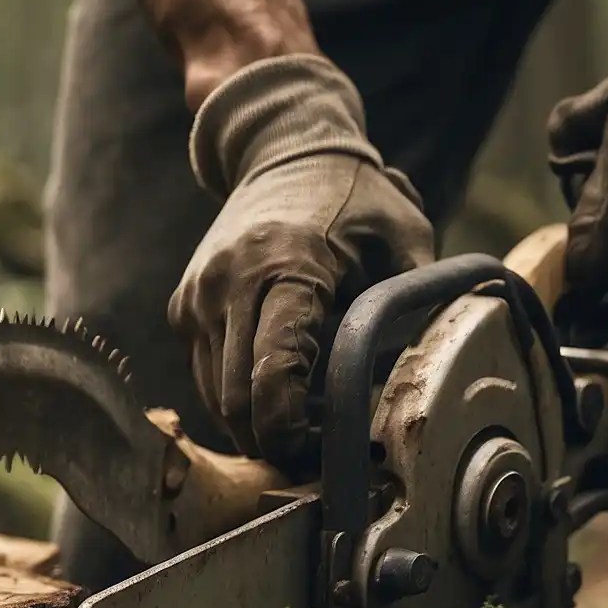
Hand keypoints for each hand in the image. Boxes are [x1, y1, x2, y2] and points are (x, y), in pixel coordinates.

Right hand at [170, 55, 433, 469]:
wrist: (283, 149)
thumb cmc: (356, 199)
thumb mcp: (407, 241)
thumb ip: (415, 309)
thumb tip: (423, 387)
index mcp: (286, 267)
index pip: (271, 375)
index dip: (291, 432)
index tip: (322, 456)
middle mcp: (229, 284)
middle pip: (235, 402)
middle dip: (275, 443)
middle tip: (322, 458)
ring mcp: (198, 296)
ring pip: (216, 398)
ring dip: (257, 424)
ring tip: (310, 423)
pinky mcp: (185, 307)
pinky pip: (208, 376)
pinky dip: (240, 396)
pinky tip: (283, 389)